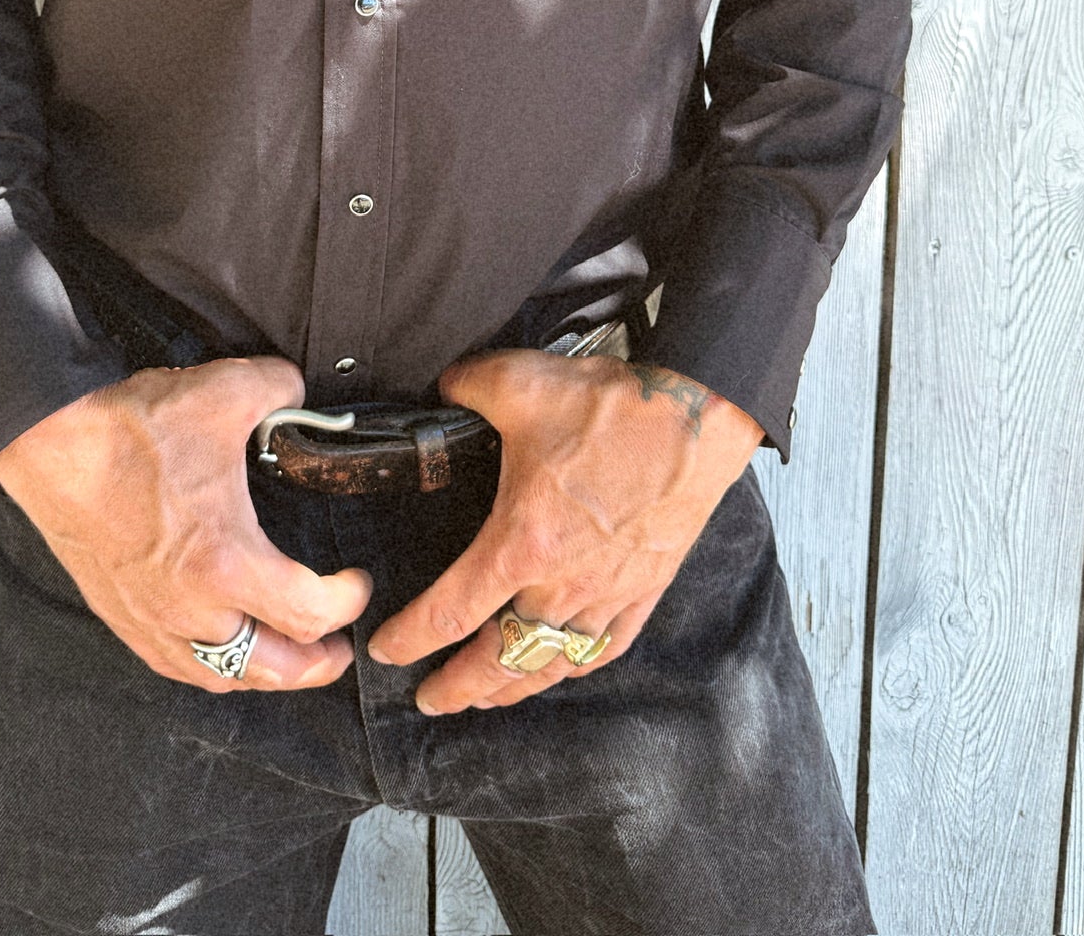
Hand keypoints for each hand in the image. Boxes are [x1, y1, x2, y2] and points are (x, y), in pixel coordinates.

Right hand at [0, 356, 371, 691]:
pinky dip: (212, 668)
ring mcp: (153, 621)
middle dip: (315, 664)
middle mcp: (192, 611)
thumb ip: (282, 390)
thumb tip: (300, 394)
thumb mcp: (227, 392)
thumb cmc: (131, 432)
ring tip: (287, 656)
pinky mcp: (122, 617)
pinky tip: (221, 650)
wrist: (53, 448)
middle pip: (272, 669)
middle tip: (338, 649)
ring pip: (222, 677)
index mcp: (227, 565)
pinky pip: (176, 665)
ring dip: (264, 674)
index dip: (346, 604)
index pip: (308, 613)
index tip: (356, 584)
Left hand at [365, 348, 763, 712]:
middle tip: (429, 699)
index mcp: (521, 543)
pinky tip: (559, 669)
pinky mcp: (645, 590)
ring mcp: (607, 594)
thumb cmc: (615, 409)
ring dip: (511, 687)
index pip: (451, 612)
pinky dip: (573, 668)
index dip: (410, 638)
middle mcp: (562, 584)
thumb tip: (441, 387)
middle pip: (499, 660)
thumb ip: (466, 387)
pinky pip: (603, 649)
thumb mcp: (519, 384)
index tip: (386, 650)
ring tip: (485, 697)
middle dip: (458, 687)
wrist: (697, 419)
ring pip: (550, 664)